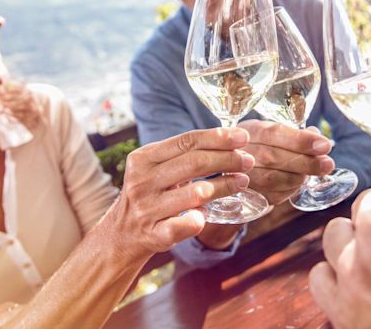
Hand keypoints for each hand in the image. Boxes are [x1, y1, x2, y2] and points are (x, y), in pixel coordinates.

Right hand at [106, 127, 255, 257]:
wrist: (122, 234)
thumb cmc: (150, 193)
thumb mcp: (156, 168)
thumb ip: (185, 154)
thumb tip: (231, 140)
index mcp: (143, 158)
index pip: (186, 141)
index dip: (217, 138)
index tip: (243, 136)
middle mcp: (142, 181)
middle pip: (194, 163)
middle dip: (227, 160)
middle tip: (248, 161)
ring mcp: (146, 209)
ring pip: (195, 194)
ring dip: (224, 186)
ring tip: (242, 181)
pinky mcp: (154, 235)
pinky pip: (183, 225)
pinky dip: (199, 220)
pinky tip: (209, 215)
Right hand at [237, 119, 334, 204]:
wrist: (233, 162)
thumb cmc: (260, 142)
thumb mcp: (273, 129)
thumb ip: (295, 133)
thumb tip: (317, 136)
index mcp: (251, 131)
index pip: (275, 134)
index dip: (301, 141)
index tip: (324, 145)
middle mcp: (244, 153)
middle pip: (276, 159)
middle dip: (306, 162)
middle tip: (328, 163)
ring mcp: (245, 176)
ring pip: (277, 179)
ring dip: (301, 175)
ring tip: (317, 169)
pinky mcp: (252, 196)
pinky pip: (277, 194)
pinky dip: (293, 187)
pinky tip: (300, 179)